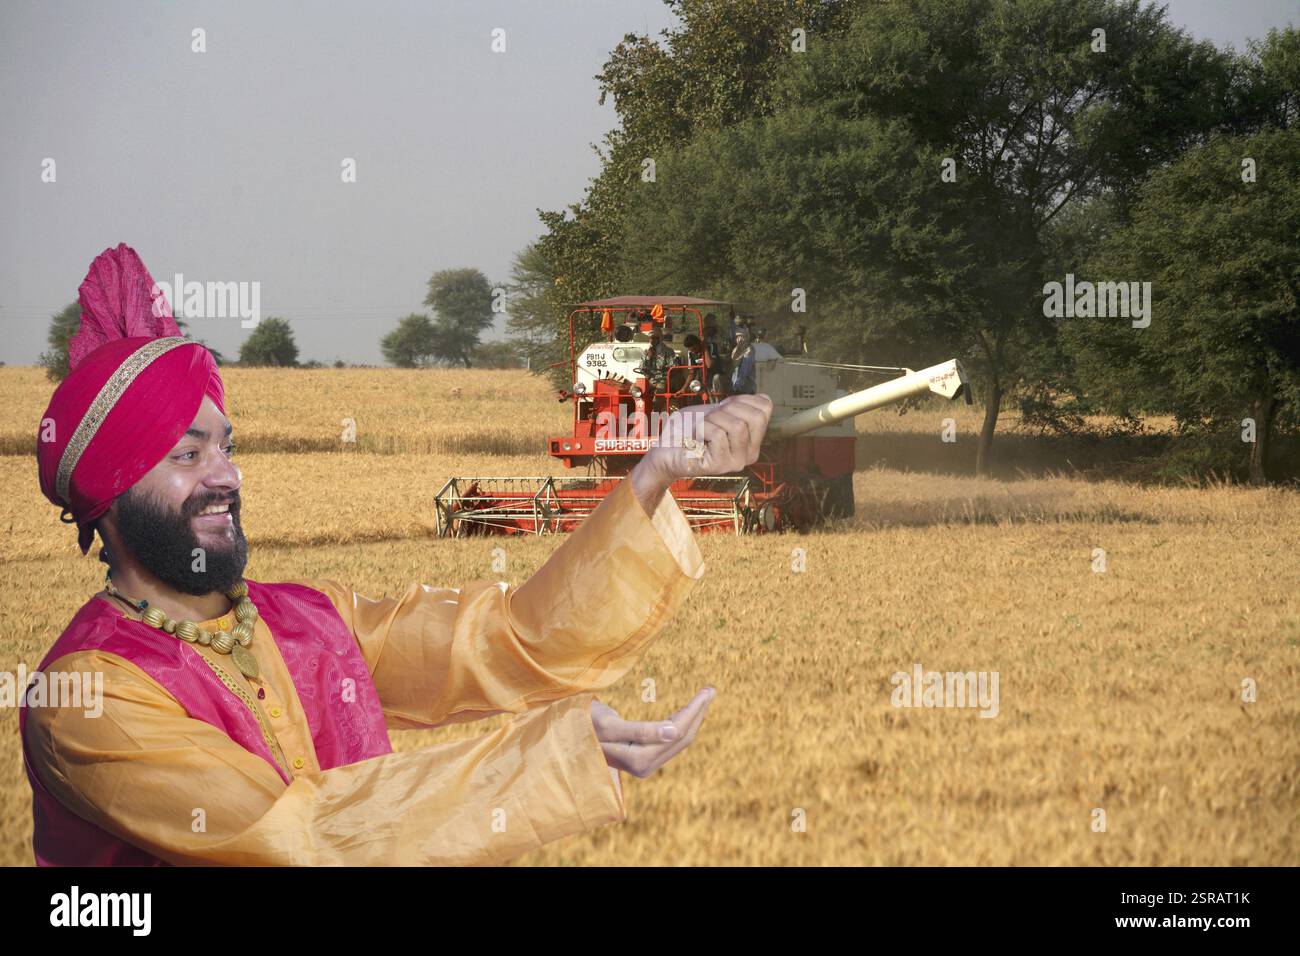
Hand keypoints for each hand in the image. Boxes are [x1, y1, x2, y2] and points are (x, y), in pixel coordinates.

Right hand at [590, 687, 715, 778]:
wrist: (567, 737)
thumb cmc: (584, 725)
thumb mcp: (610, 725)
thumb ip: (641, 732)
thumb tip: (674, 732)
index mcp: (638, 760)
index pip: (676, 732)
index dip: (693, 710)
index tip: (708, 690)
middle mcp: (644, 767)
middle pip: (680, 737)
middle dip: (697, 712)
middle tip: (710, 689)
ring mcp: (644, 765)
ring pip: (678, 740)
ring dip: (692, 718)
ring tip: (704, 695)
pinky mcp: (643, 760)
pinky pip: (670, 742)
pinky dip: (681, 724)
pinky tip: (687, 711)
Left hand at [644, 393, 773, 483]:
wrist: (664, 447)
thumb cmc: (688, 429)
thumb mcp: (717, 410)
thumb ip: (741, 405)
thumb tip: (764, 399)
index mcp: (753, 439)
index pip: (765, 408)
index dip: (740, 399)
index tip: (720, 410)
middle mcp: (750, 453)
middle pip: (756, 417)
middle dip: (728, 409)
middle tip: (710, 420)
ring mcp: (737, 461)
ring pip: (738, 426)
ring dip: (713, 420)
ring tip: (701, 430)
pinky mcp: (721, 465)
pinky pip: (718, 434)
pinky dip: (701, 429)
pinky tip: (695, 439)